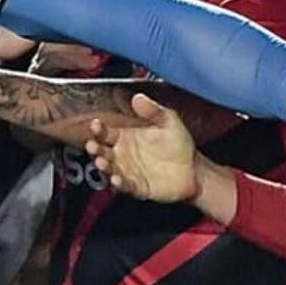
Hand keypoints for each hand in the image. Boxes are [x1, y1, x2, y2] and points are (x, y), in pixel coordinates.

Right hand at [86, 95, 202, 205]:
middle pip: (101, 151)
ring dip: (103, 166)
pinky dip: (119, 183)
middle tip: (92, 145)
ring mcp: (128, 171)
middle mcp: (122, 154)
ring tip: (102, 162)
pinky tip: (117, 179)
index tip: (95, 125)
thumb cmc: (178, 144)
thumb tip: (138, 98)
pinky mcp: (136, 186)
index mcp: (126, 137)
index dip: (98, 129)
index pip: (105, 133)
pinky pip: (124, 186)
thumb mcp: (168, 121)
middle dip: (94, 149)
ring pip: (108, 169)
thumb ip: (153, 110)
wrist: (193, 169)